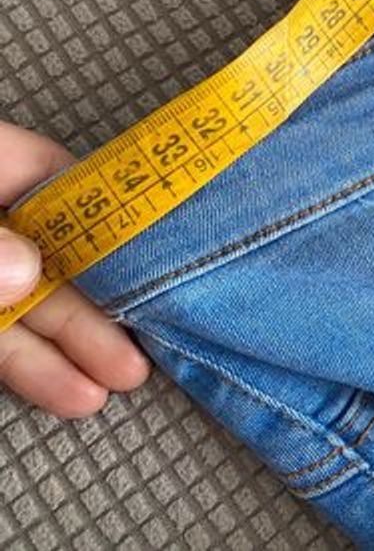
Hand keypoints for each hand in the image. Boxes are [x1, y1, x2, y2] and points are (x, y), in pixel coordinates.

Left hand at [0, 121, 149, 416]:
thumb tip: (27, 269)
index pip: (52, 173)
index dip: (106, 205)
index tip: (156, 244)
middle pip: (55, 248)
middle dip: (100, 297)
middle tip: (149, 332)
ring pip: (30, 300)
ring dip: (74, 345)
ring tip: (119, 381)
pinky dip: (31, 365)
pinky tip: (69, 391)